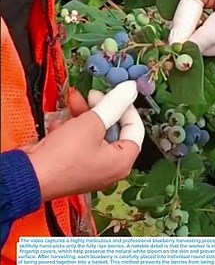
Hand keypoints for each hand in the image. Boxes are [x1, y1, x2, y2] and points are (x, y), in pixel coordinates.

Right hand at [25, 82, 143, 200]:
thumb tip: (131, 89)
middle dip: (100, 108)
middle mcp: (109, 167)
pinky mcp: (72, 166)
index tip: (116, 93)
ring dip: (83, 114)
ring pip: (93, 133)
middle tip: (92, 95)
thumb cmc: (64, 155)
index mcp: (121, 161)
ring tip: (72, 100)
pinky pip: (78, 142)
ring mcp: (90, 168)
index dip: (126, 107)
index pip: (134, 128)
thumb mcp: (92, 122)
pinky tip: (59, 123)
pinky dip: (71, 129)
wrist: (30, 175)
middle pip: (113, 129)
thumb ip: (114, 104)